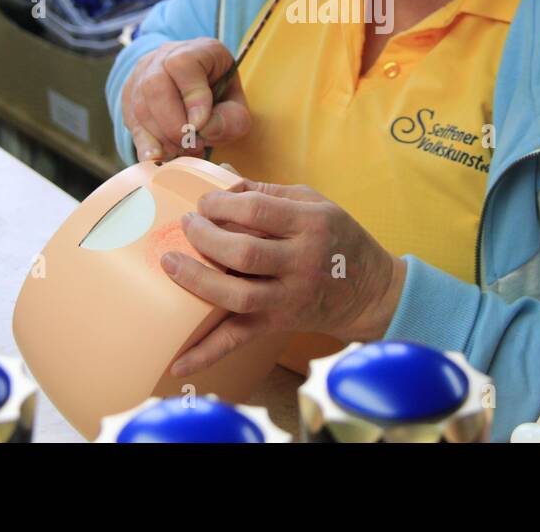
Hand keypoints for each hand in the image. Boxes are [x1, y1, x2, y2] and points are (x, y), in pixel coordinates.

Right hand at [120, 38, 251, 160]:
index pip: (184, 64)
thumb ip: (230, 119)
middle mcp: (165, 56)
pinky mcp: (130, 97)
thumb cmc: (221, 98)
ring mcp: (142, 74)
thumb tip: (202, 129)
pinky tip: (158, 157)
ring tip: (183, 149)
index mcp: (199, 50)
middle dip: (173, 123)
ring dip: (161, 136)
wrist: (200, 93)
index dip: (192, 97)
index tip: (200, 124)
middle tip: (191, 143)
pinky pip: (132, 122)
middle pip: (155, 85)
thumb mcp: (237, 106)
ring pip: (140, 106)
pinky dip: (145, 144)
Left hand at [161, 179, 406, 376]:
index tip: (204, 202)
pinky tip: (176, 363)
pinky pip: (237, 340)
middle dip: (204, 237)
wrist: (369, 291)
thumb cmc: (337, 238)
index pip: (257, 210)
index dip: (222, 203)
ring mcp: (288, 298)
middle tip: (187, 225)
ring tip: (171, 263)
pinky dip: (205, 353)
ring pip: (236, 296)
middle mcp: (301, 263)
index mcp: (310, 225)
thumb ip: (268, 191)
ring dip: (196, 280)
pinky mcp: (276, 324)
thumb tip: (222, 176)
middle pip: (242, 253)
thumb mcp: (314, 202)